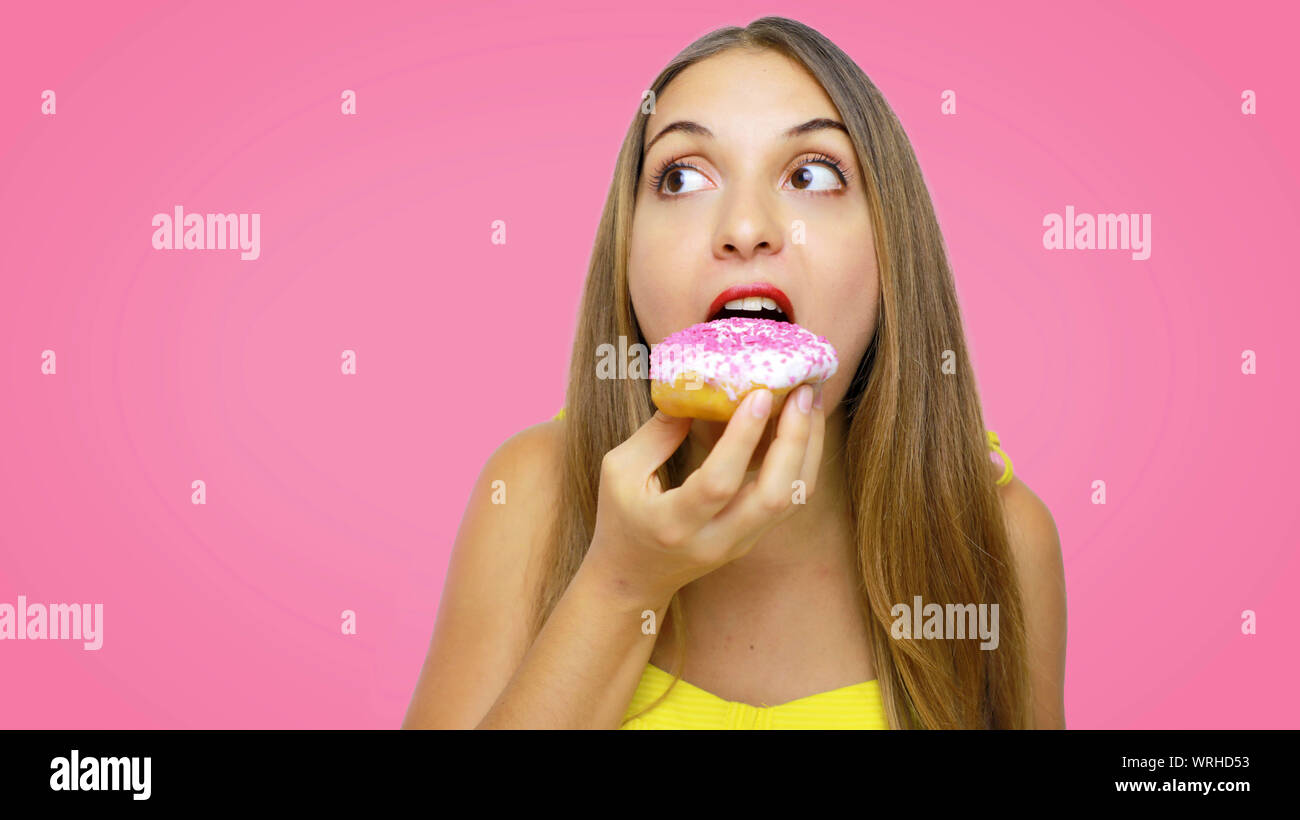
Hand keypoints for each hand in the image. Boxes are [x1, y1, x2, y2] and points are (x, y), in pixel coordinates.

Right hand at [583, 384, 825, 607]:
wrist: (632, 578)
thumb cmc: (621, 517)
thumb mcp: (621, 470)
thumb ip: (659, 432)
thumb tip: (700, 388)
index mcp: (673, 524)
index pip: (719, 483)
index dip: (743, 438)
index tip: (759, 394)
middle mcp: (715, 540)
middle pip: (774, 496)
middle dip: (795, 439)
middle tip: (802, 391)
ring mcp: (741, 543)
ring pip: (793, 498)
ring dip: (808, 446)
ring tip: (809, 400)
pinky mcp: (754, 538)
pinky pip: (790, 498)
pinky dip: (801, 459)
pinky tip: (801, 425)